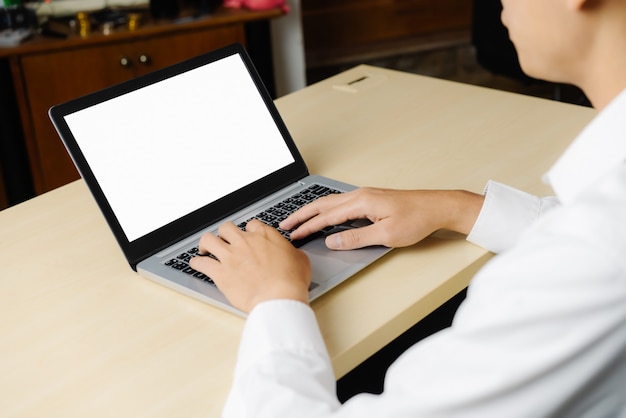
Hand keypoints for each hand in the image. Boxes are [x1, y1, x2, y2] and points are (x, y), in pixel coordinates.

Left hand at [189, 220, 310, 312]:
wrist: (279, 297)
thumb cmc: (291, 281)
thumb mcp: (300, 260)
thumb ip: (291, 252)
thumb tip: (291, 253)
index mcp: (264, 236)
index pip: (251, 224)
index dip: (248, 231)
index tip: (248, 237)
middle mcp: (245, 242)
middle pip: (226, 227)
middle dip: (225, 234)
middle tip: (225, 241)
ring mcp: (230, 256)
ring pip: (209, 239)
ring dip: (206, 243)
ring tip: (206, 249)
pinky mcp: (220, 273)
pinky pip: (201, 263)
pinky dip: (197, 263)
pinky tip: (197, 264)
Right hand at [280, 188, 483, 249]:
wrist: (437, 207)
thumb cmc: (416, 219)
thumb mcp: (386, 234)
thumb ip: (356, 238)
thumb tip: (332, 241)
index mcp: (361, 202)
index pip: (326, 216)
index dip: (308, 227)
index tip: (293, 235)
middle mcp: (360, 194)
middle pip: (322, 204)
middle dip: (301, 215)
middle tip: (284, 225)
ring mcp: (365, 194)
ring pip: (330, 202)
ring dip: (312, 210)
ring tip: (297, 219)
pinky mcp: (370, 198)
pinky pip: (340, 202)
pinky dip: (325, 208)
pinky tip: (323, 213)